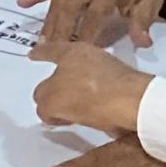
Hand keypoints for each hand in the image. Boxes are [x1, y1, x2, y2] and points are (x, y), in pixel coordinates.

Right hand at [21, 0, 165, 46]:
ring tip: (39, 43)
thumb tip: (142, 43)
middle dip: (60, 28)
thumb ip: (141, 25)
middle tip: (49, 51)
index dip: (88, 32)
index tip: (79, 53)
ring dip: (48, 21)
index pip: (96, 12)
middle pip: (70, 4)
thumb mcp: (149, 6)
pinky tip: (22, 3)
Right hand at [29, 40, 151, 133]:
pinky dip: (92, 104)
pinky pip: (99, 94)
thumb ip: (43, 102)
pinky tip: (90, 116)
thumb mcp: (52, 101)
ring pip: (83, 82)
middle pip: (66, 67)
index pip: (49, 50)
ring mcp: (109, 69)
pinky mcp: (123, 85)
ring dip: (75, 96)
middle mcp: (91, 55)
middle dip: (57, 81)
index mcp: (71, 51)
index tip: (31, 55)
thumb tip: (47, 108)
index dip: (39, 53)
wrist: (133, 104)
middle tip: (50, 98)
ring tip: (70, 113)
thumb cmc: (87, 96)